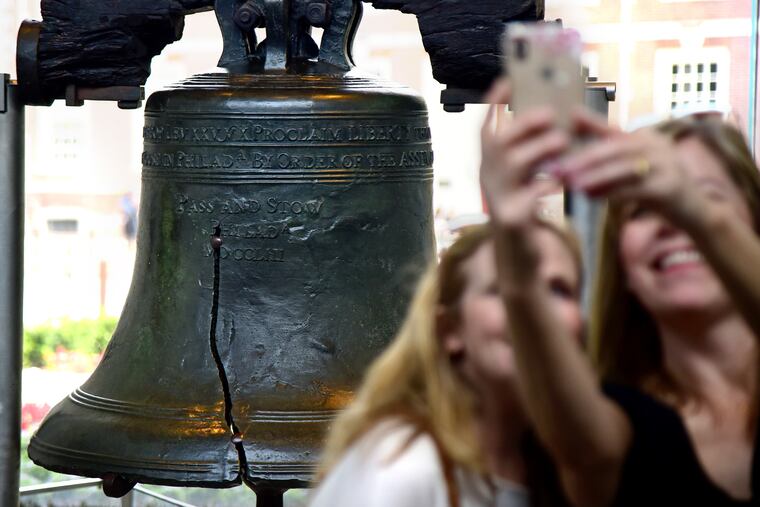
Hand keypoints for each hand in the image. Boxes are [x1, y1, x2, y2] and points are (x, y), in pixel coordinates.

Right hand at [479, 79, 567, 230]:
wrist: (516, 249)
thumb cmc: (523, 202)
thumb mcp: (520, 174)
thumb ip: (529, 149)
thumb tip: (552, 115)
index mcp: (487, 163)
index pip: (485, 128)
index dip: (493, 104)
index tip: (508, 80)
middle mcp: (486, 177)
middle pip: (496, 143)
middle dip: (524, 124)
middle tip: (551, 115)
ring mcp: (496, 197)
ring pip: (513, 165)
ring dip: (539, 149)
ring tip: (563, 142)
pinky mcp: (512, 217)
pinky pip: (529, 196)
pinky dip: (547, 184)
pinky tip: (562, 178)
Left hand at [557, 109, 699, 221]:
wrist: (695, 212)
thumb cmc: (656, 187)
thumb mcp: (631, 167)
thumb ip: (606, 150)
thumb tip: (574, 128)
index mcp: (646, 137)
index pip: (611, 132)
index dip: (588, 129)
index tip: (562, 128)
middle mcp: (658, 145)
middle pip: (614, 149)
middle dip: (583, 160)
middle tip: (559, 169)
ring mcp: (666, 165)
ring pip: (622, 169)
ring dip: (594, 177)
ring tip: (572, 185)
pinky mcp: (669, 187)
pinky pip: (634, 189)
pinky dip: (610, 193)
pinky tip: (591, 198)